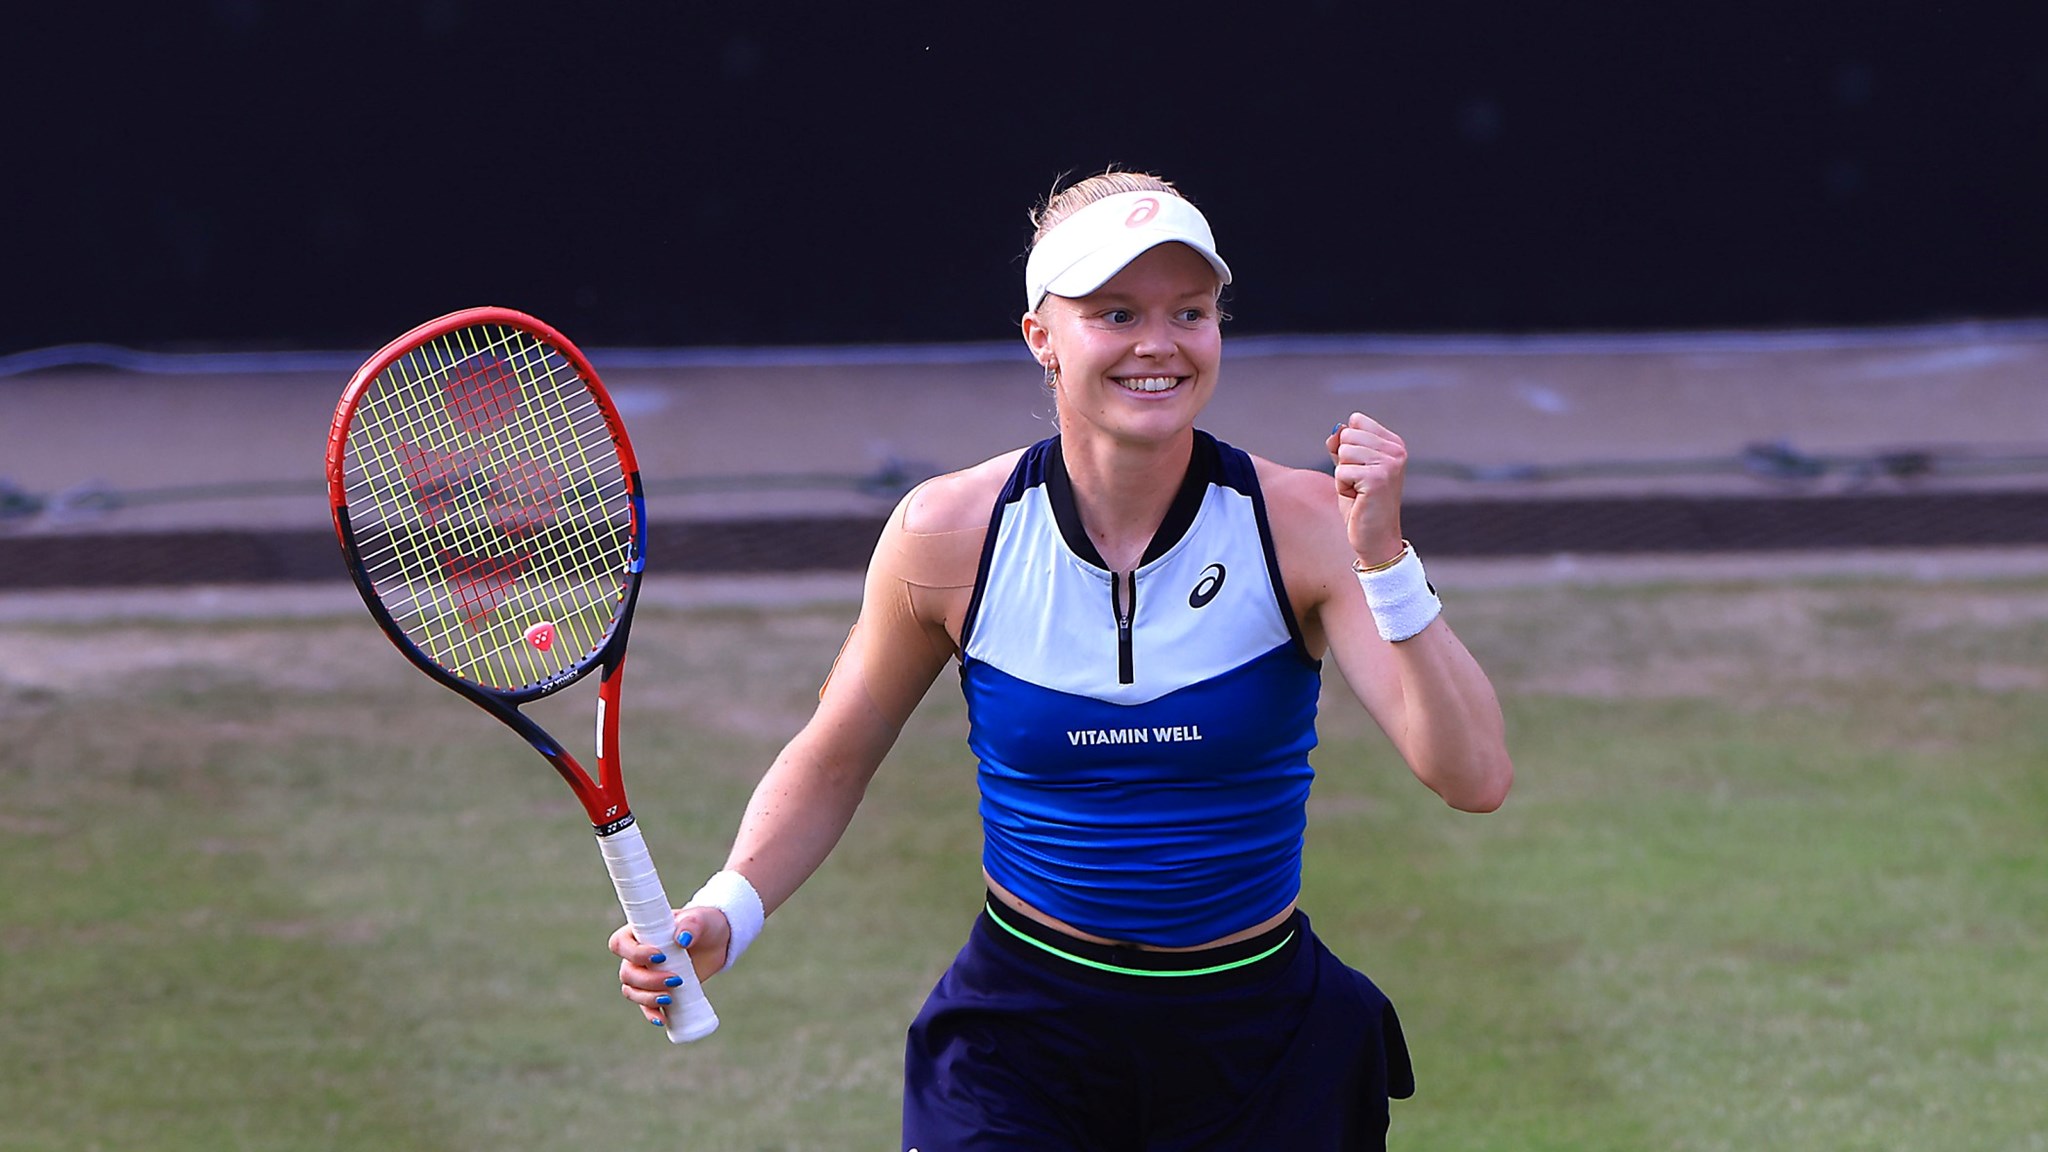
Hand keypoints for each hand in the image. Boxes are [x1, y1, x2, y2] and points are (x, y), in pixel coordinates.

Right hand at [609, 905, 729, 1025]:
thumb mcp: (700, 919)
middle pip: (627, 973)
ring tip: (670, 998)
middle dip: (648, 980)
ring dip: (647, 998)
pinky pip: (645, 1006)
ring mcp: (645, 974)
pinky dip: (650, 1013)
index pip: (620, 944)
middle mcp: (636, 955)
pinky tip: (662, 1019)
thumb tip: (681, 939)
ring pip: (632, 991)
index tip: (660, 957)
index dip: (635, 954)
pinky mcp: (657, 990)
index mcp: (639, 932)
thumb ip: (691, 924)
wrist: (717, 942)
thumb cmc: (704, 924)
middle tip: (675, 980)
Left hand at [1325, 412, 1407, 566]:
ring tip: (1359, 491)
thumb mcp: (1349, 468)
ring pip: (1343, 452)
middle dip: (1344, 461)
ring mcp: (1389, 464)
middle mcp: (1396, 450)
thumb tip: (1336, 431)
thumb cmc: (1361, 503)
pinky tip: (1358, 498)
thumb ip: (1342, 446)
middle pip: (1347, 435)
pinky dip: (1343, 487)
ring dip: (1343, 475)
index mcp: (1393, 443)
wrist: (1376, 538)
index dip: (1347, 446)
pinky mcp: (1378, 478)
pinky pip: (1341, 471)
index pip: (1356, 420)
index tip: (1360, 468)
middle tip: (1359, 483)